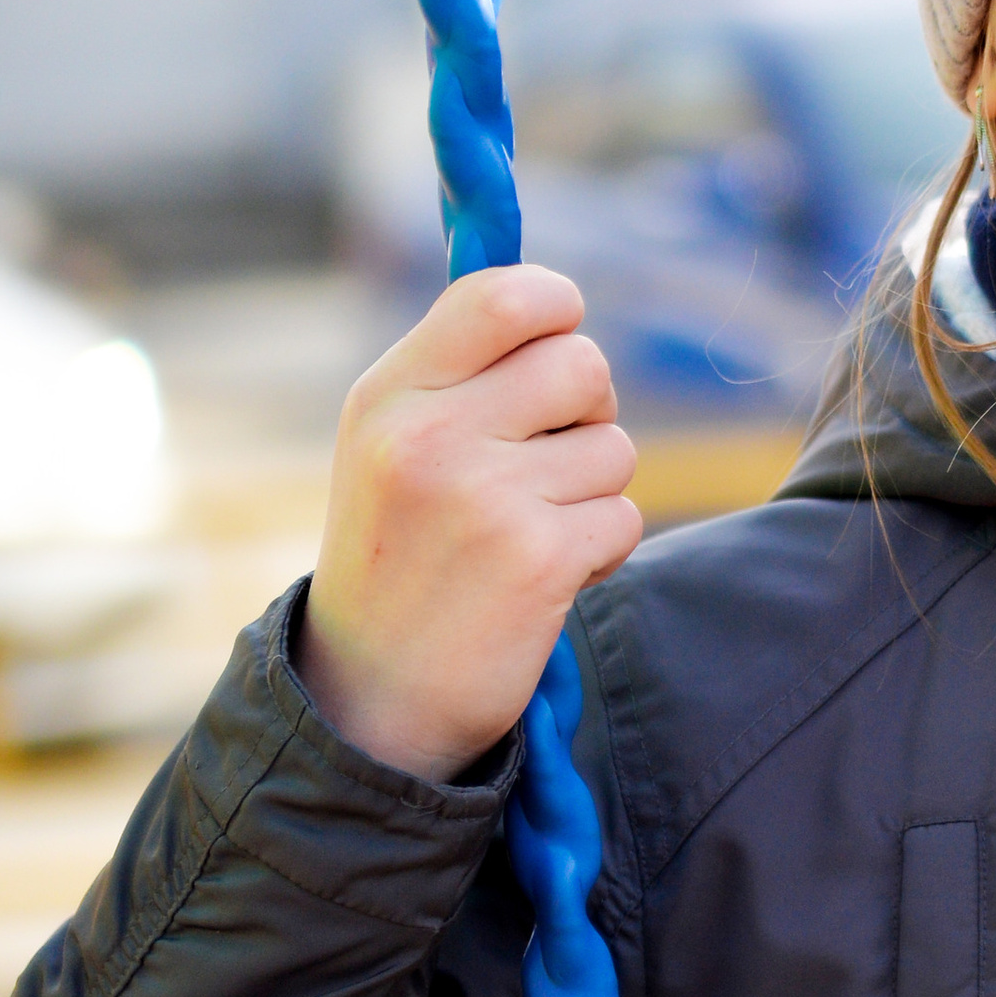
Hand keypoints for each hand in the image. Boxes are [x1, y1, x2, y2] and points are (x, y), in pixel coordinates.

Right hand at [299, 269, 641, 780]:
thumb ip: (460, 373)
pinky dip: (601, 549)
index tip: (557, 339)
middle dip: (588, 412)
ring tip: (527, 532)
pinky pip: (624, 516)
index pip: (504, 295)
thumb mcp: (390, 447)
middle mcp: (429, 436)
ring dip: (592, 491)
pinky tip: (545, 578)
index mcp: (388, 395)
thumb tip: (556, 303)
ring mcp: (483, 497)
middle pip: (583, 364)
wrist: (372, 701)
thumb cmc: (400, 559)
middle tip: (547, 461)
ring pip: (614, 446)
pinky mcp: (538, 558)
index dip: (557, 307)